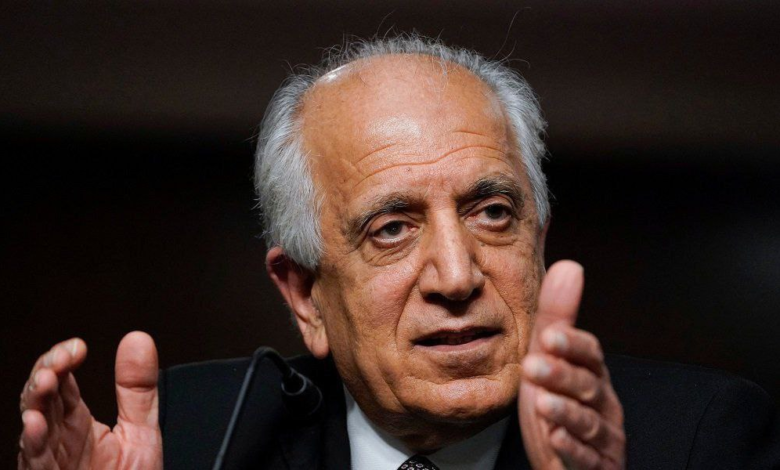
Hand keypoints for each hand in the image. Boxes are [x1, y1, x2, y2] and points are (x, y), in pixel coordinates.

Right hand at [18, 332, 162, 469]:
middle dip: (46, 375)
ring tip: (44, 381)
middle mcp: (59, 441)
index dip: (63, 360)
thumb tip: (137, 339)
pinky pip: (37, 464)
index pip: (62, 383)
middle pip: (41, 400)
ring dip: (35, 404)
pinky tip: (35, 425)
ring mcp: (51, 464)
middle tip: (60, 361)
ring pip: (33, 429)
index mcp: (77, 424)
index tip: (78, 347)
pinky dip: (34, 444)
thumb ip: (137, 389)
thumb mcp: (140, 432)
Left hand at [519, 261, 624, 468]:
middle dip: (562, 375)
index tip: (549, 335)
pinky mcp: (597, 465)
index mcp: (591, 374)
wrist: (566, 462)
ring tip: (544, 404)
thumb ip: (558, 316)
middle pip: (588, 386)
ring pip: (590, 422)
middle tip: (535, 365)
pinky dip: (572, 449)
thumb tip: (569, 266)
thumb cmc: (559, 405)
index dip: (571, 345)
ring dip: (566, 412)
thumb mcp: (551, 358)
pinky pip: (588, 458)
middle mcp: (602, 402)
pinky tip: (556, 438)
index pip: (588, 353)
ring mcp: (602, 436)